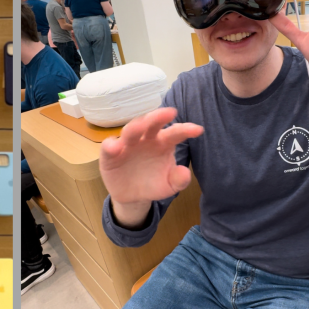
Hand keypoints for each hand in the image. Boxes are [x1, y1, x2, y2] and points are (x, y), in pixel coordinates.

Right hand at [99, 108, 202, 225]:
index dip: (185, 129)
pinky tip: (116, 147)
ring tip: (142, 125)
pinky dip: (111, 145)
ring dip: (136, 126)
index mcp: (164, 143)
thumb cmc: (153, 184)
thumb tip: (185, 172)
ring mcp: (128, 144)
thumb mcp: (169, 186)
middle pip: (152, 124)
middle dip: (159, 117)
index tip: (198, 130)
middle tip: (170, 112)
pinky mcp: (111, 154)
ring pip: (131, 130)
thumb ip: (179, 180)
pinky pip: (109, 146)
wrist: (133, 196)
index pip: (175, 132)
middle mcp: (146, 139)